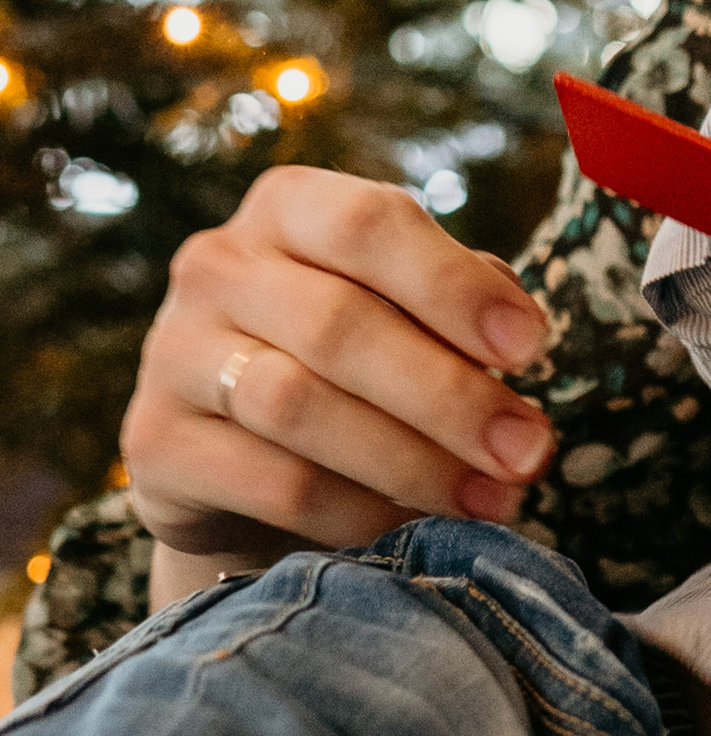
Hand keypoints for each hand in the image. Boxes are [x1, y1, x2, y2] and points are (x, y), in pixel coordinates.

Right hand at [121, 167, 556, 559]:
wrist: (241, 464)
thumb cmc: (353, 365)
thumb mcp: (405, 309)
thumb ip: (462, 304)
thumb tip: (519, 335)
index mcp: (289, 208)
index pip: (370, 223)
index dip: (455, 286)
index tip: (531, 348)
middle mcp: (218, 265)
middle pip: (338, 324)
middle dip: (451, 396)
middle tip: (528, 451)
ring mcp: (173, 353)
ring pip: (299, 406)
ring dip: (414, 461)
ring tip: (492, 500)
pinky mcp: (154, 445)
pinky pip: (273, 484)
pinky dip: (356, 512)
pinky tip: (409, 527)